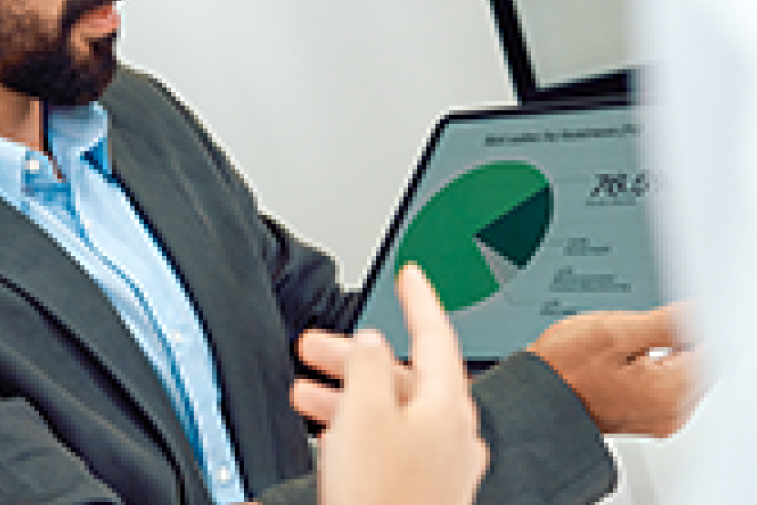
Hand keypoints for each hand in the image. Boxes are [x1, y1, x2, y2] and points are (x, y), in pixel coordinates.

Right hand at [292, 264, 487, 504]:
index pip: (436, 333)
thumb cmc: (381, 498)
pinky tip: (330, 436)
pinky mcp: (424, 492)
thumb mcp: (363, 414)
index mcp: (446, 404)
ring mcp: (441, 465)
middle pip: (403, 375)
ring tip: (304, 392)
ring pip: (393, 412)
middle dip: (355, 357)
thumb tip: (370, 339)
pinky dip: (358, 429)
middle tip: (315, 347)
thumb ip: (366, 365)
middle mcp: (452, 432)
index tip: (411, 274)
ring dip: (348, 395)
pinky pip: (390, 443)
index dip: (419, 298)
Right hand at [527, 303, 698, 436]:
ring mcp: (662, 419)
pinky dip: (659, 366)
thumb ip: (669, 322)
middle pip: (706, 363)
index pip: (717, 350)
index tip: (682, 311)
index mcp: (672, 393)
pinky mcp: (649, 417)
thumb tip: (706, 312)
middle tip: (649, 325)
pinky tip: (631, 358)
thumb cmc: (563, 369)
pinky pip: (670, 386)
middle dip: (687, 337)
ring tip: (632, 343)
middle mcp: (674, 413)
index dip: (704, 322)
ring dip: (671, 351)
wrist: (534, 400)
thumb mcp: (614, 331)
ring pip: (688, 373)